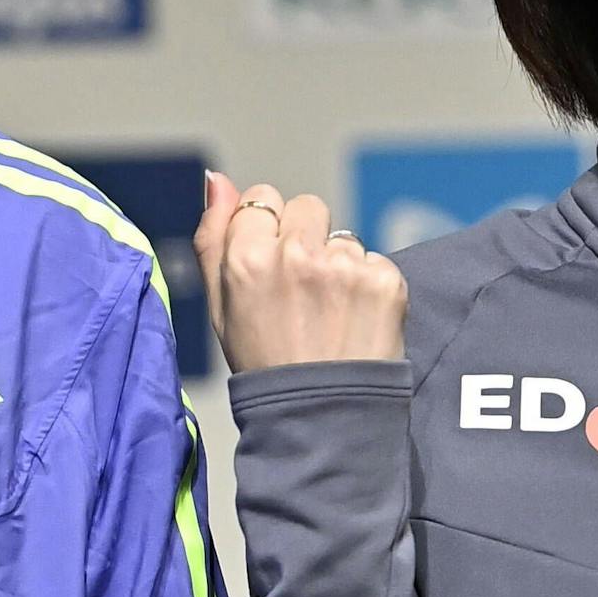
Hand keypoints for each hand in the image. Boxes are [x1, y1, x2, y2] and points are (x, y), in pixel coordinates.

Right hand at [194, 172, 408, 373]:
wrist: (318, 416)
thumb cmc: (262, 361)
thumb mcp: (220, 306)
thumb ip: (213, 238)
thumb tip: (216, 180)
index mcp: (246, 260)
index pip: (260, 199)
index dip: (263, 231)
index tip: (267, 267)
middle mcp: (295, 256)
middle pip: (305, 206)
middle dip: (302, 236)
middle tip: (299, 288)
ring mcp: (344, 266)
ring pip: (341, 234)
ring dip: (335, 262)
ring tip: (327, 310)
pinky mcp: (384, 279)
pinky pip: (373, 260)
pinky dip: (366, 285)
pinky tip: (352, 318)